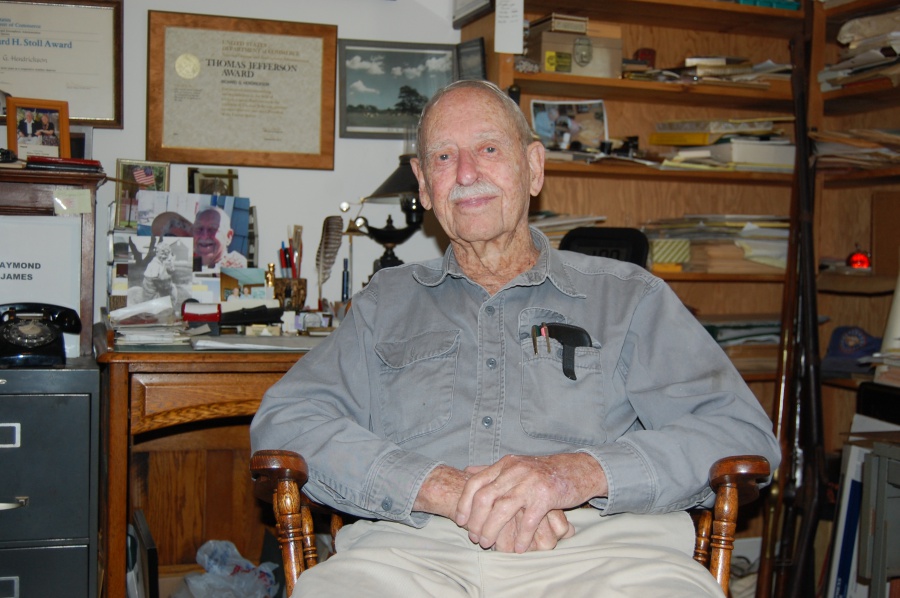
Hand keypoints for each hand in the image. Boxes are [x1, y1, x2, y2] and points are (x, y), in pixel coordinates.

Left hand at [454, 453, 606, 552]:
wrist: (577, 470)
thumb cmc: (544, 472)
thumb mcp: (516, 465)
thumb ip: (492, 470)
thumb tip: (467, 472)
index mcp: (505, 464)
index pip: (475, 483)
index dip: (464, 504)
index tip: (461, 521)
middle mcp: (515, 471)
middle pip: (485, 497)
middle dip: (476, 521)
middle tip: (475, 538)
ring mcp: (530, 483)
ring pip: (502, 509)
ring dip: (492, 530)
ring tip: (488, 545)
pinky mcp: (546, 496)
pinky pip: (528, 521)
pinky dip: (522, 537)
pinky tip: (519, 549)